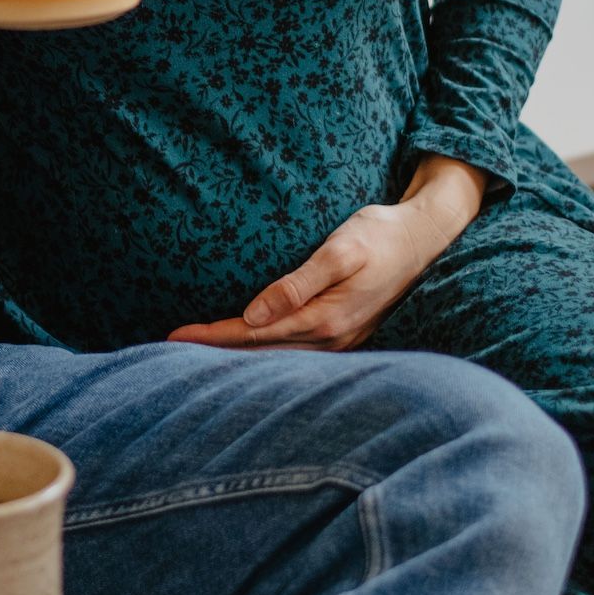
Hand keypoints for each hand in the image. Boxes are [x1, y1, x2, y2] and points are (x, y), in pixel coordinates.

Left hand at [168, 157, 486, 353]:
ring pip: (277, 359)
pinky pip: (293, 352)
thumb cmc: (380, 234)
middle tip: (169, 352)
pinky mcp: (342, 334)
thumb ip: (298, 284)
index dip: (213, 336)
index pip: (255, 334)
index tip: (175, 337)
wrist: (424, 238)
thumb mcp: (340, 249)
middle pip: (261, 355)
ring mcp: (339, 341)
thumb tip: (255, 315)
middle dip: (216, 355)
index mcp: (325, 320)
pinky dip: (263, 353)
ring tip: (197, 357)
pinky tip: (246, 351)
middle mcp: (331, 339)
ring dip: (238, 358)